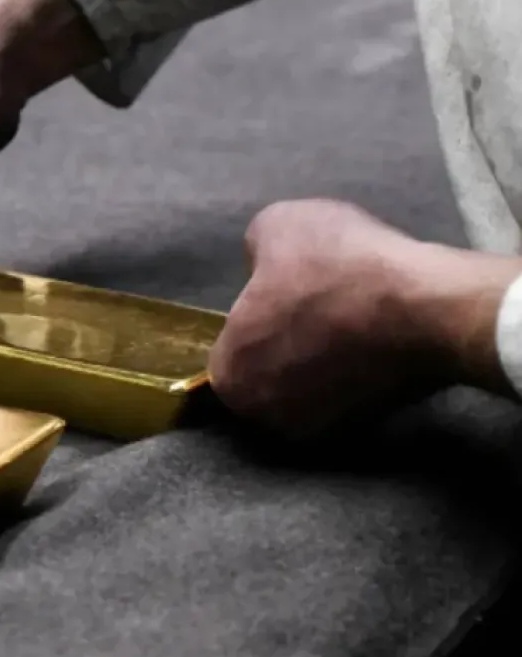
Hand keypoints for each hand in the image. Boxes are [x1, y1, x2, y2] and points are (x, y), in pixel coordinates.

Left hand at [209, 199, 520, 437]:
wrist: (426, 308)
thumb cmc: (337, 267)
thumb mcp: (278, 226)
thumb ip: (256, 252)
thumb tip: (263, 266)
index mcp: (230, 377)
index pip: (235, 348)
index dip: (260, 316)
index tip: (288, 293)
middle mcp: (266, 417)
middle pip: (272, 371)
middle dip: (291, 342)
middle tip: (322, 304)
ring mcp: (322, 430)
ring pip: (313, 385)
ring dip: (327, 357)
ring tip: (352, 318)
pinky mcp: (372, 430)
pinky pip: (353, 394)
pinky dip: (361, 371)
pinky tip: (377, 338)